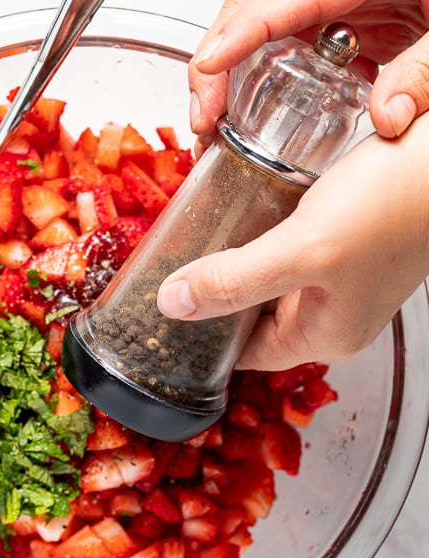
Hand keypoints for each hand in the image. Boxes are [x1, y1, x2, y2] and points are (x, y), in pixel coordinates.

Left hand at [157, 112, 428, 370]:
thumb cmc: (394, 204)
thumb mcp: (302, 250)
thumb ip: (235, 281)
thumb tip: (172, 305)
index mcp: (325, 336)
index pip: (245, 353)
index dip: (203, 334)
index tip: (164, 307)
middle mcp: (334, 314)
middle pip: (253, 314)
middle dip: (215, 290)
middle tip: (173, 260)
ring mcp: (342, 279)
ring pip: (269, 279)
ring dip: (237, 257)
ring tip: (199, 231)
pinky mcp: (348, 243)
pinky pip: (290, 249)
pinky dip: (263, 234)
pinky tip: (242, 208)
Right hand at [188, 0, 428, 146]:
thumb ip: (427, 72)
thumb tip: (386, 118)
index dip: (239, 33)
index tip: (206, 69)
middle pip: (260, 3)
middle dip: (218, 59)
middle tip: (204, 116)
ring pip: (268, 27)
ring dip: (234, 74)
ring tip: (219, 122)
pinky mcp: (356, 24)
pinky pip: (296, 47)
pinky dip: (270, 80)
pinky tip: (260, 112)